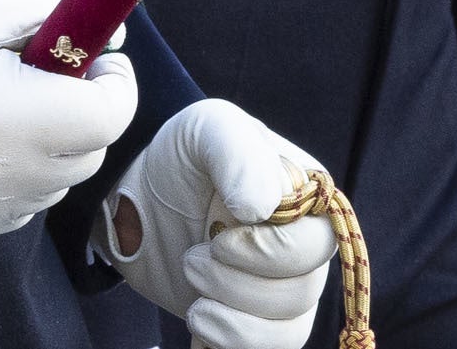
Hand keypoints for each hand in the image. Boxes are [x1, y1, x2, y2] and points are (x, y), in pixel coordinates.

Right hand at [0, 0, 136, 240]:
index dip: (116, 85)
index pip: (110, 118)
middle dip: (87, 115)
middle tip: (60, 78)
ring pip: (55, 187)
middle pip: (89, 156)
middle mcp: (6, 174)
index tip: (100, 61)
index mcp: (20, 116)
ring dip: (56, 151)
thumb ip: (55, 17)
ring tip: (19, 108)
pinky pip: (17, 209)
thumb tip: (111, 38)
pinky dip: (22, 179)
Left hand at [99, 101, 335, 348]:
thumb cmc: (184, 157)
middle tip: (193, 260)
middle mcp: (304, 250)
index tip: (220, 238)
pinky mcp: (252, 323)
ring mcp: (281, 291)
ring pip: (288, 332)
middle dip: (239, 286)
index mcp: (307, 200)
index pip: (318, 244)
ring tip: (193, 295)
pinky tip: (200, 324)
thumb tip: (265, 207)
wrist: (138, 200)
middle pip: (303, 293)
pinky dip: (230, 345)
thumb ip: (239, 154)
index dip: (270, 253)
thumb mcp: (207, 129)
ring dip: (232, 321)